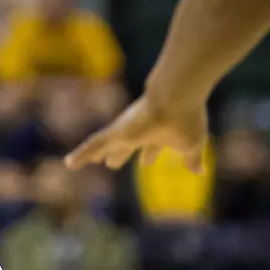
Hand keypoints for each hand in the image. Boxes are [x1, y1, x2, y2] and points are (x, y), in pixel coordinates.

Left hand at [65, 93, 208, 171]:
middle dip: (120, 153)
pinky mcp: (115, 132)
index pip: (154, 147)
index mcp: (161, 135)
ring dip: (97, 154)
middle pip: (127, 144)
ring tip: (86, 162)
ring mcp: (126, 130)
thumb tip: (200, 172)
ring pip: (106, 144)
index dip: (150, 154)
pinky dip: (82, 155)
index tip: (146, 162)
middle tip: (110, 163)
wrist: (174, 97)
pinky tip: (69, 163)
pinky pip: (94, 144)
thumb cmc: (185, 120)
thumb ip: (193, 158)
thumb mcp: (192, 144)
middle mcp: (142, 131)